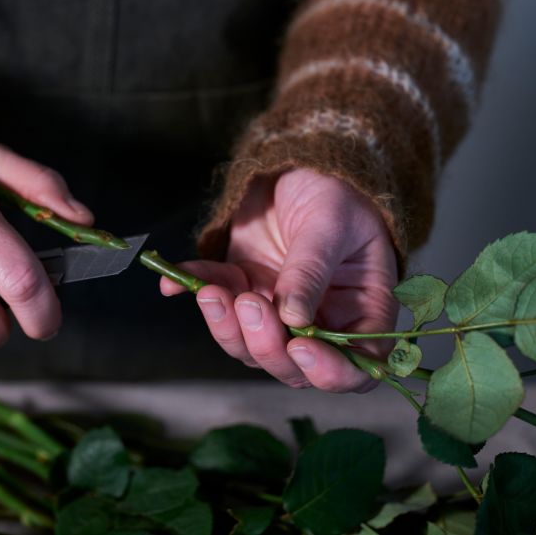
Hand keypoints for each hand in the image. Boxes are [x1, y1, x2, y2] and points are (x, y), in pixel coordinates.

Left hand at [161, 168, 397, 391]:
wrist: (298, 165)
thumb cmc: (335, 191)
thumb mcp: (330, 223)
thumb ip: (311, 270)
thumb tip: (293, 319)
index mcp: (363, 310)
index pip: (357, 365)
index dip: (330, 371)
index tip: (300, 347)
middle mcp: (322, 322)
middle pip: (294, 367)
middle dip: (266, 346)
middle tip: (250, 304)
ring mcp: (278, 312)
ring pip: (249, 347)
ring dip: (226, 328)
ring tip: (213, 292)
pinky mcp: (243, 290)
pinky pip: (216, 305)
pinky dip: (193, 293)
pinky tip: (173, 282)